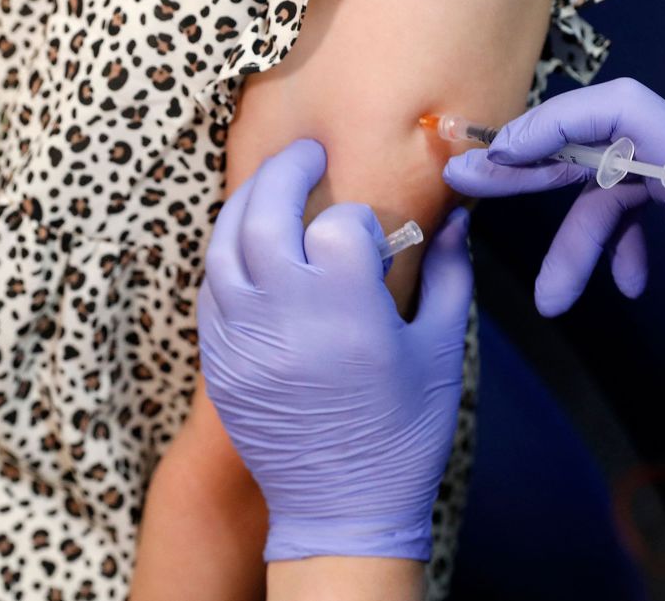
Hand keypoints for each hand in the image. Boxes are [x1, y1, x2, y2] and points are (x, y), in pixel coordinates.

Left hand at [199, 139, 473, 561]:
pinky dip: (226, 255)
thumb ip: (449, 276)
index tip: (372, 233)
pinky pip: (210, 288)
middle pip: (266, 212)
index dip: (358, 218)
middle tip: (305, 153)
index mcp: (350, 312)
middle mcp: (286, 316)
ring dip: (245, 204)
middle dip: (286, 170)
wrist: (341, 510)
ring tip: (270, 187)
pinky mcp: (217, 359)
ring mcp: (242, 337)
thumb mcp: (440, 352)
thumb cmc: (404, 434)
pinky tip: (248, 245)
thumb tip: (455, 219)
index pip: (340, 223)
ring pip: (224, 243)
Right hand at [442, 78, 664, 408]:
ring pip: (607, 178)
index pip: (625, 110)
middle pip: (603, 136)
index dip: (557, 121)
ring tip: (551, 296)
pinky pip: (627, 195)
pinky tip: (619, 286)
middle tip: (468, 180)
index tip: (502, 151)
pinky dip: (608, 239)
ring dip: (573, 236)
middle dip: (533, 165)